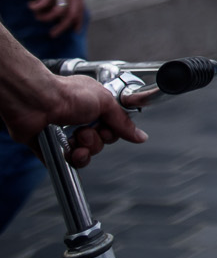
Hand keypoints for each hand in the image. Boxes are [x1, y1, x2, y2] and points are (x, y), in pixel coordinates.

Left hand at [0, 74, 146, 165]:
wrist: (36, 103)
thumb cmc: (66, 94)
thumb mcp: (105, 102)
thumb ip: (123, 122)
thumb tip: (140, 136)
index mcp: (94, 108)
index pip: (112, 128)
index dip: (112, 131)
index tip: (107, 126)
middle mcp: (80, 121)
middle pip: (100, 143)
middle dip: (96, 140)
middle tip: (86, 129)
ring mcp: (66, 135)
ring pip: (85, 154)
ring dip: (84, 149)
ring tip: (75, 138)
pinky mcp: (52, 148)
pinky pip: (67, 163)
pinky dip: (70, 159)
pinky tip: (69, 151)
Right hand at [30, 0, 84, 38]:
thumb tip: (62, 10)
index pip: (81, 10)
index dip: (78, 22)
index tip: (75, 32)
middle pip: (71, 14)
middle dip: (62, 27)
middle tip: (52, 34)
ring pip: (58, 11)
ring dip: (46, 17)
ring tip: (38, 17)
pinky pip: (44, 2)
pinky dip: (37, 6)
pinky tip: (31, 5)